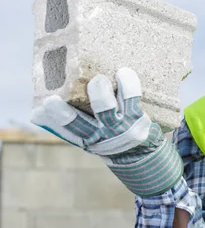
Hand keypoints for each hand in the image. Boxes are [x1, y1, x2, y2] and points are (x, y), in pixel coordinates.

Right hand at [31, 67, 182, 196]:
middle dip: (65, 114)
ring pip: (106, 111)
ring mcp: (118, 127)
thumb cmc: (110, 137)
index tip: (42, 107)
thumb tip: (37, 113)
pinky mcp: (136, 118)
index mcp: (84, 138)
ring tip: (98, 80)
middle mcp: (99, 135)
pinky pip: (131, 99)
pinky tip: (124, 73)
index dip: (52, 119)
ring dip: (101, 95)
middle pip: (78, 125)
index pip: (64, 129)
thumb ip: (71, 125)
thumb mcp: (90, 137)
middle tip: (53, 100)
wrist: (143, 155)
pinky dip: (128, 85)